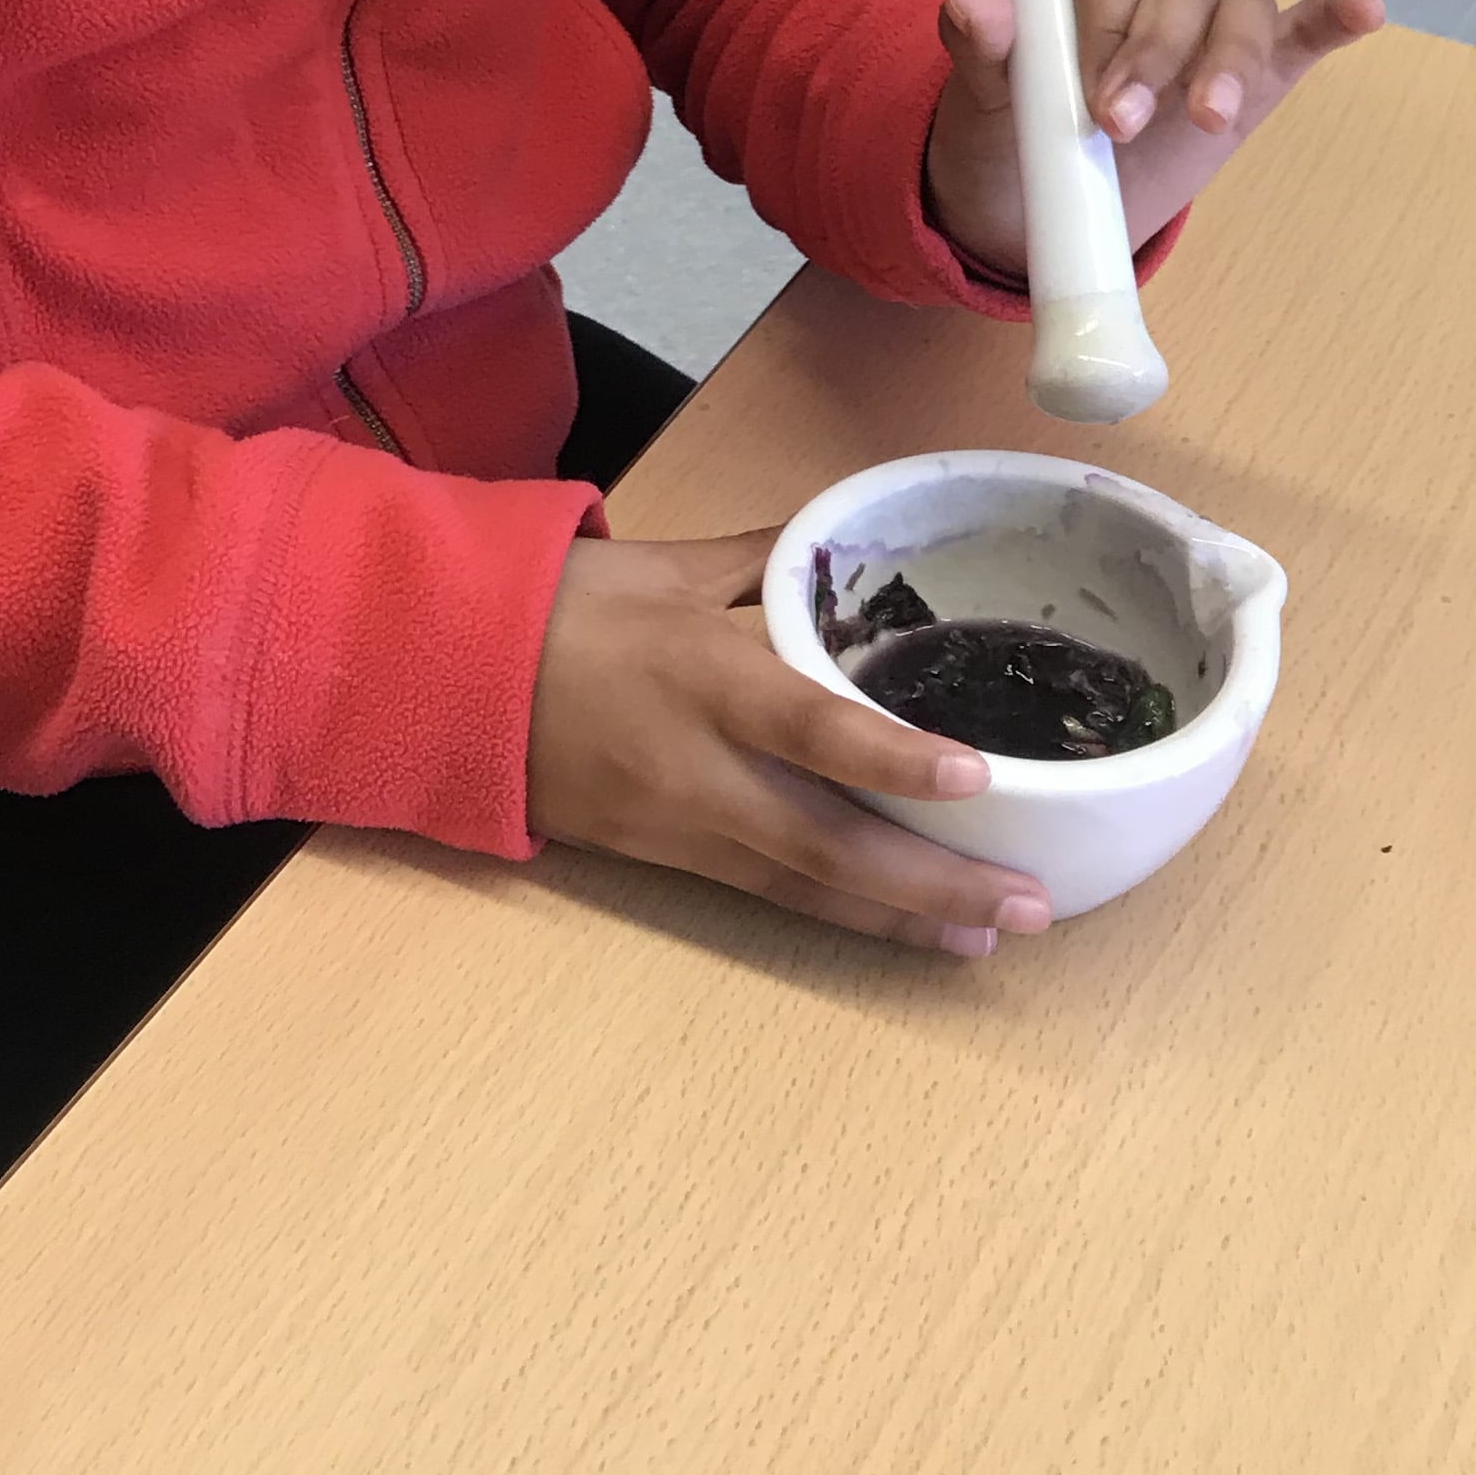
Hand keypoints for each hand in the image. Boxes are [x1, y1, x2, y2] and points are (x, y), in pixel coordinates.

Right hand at [525, 529, 1051, 952]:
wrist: (447, 678)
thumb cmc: (562, 606)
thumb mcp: (668, 564)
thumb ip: (770, 560)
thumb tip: (856, 537)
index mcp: (700, 675)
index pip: (807, 725)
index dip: (889, 758)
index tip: (973, 779)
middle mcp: (697, 768)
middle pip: (824, 844)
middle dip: (930, 885)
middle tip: (1028, 907)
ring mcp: (678, 827)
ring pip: (804, 888)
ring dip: (900, 918)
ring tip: (987, 936)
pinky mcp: (662, 859)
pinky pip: (766, 894)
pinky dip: (838, 914)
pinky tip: (901, 926)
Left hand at [924, 0, 1384, 274]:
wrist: (1036, 196)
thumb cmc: (1005, 128)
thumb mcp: (979, 95)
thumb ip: (978, 42)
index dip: (1103, 21)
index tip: (1088, 96)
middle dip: (1153, 57)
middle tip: (1118, 128)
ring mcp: (1205, 10)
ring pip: (1236, 7)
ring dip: (1225, 63)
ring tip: (1207, 120)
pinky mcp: (1253, 63)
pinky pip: (1302, 26)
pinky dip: (1335, 15)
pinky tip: (1364, 7)